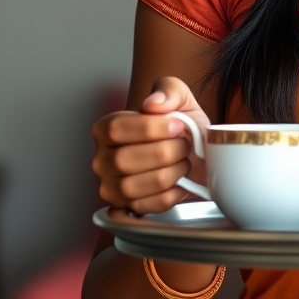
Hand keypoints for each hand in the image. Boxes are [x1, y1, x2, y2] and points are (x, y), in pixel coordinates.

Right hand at [91, 76, 209, 213]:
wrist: (196, 152)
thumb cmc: (181, 125)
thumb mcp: (179, 96)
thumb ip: (168, 90)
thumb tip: (152, 104)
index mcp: (106, 128)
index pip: (116, 128)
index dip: (151, 128)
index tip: (177, 125)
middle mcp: (102, 159)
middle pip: (124, 160)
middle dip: (166, 151)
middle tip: (185, 145)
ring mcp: (111, 187)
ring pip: (134, 186)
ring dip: (170, 172)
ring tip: (183, 161)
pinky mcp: (128, 209)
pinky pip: (147, 206)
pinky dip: (172, 193)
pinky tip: (181, 181)